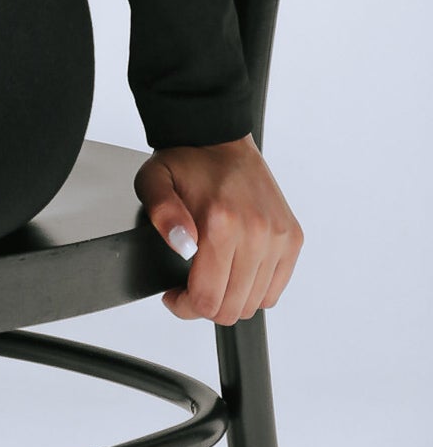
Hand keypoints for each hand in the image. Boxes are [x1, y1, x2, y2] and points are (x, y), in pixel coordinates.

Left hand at [133, 132, 303, 323]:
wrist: (219, 137)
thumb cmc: (186, 162)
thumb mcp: (154, 181)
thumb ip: (160, 213)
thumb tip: (182, 245)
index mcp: (222, 222)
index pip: (207, 300)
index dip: (185, 307)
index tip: (174, 295)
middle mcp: (257, 232)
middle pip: (232, 309)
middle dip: (205, 305)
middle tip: (190, 286)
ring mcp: (278, 237)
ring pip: (254, 304)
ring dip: (229, 298)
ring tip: (212, 276)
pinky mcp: (292, 238)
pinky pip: (273, 290)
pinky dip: (253, 290)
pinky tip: (235, 271)